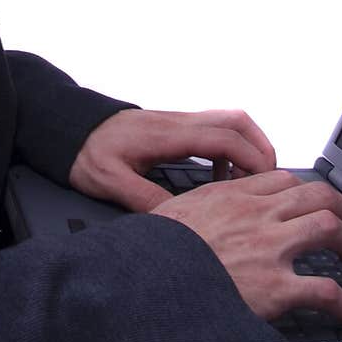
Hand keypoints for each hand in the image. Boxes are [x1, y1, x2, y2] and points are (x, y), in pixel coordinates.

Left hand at [68, 107, 277, 212]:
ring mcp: (178, 122)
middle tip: (270, 180)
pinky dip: (229, 148)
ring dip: (248, 145)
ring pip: (228, 121)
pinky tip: (221, 175)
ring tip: (252, 179)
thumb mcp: (109, 182)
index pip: (223, 137)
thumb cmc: (87, 151)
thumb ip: (143, 199)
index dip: (251, 158)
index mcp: (168, 135)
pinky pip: (214, 129)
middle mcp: (179, 122)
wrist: (71, 127)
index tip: (266, 182)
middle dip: (261, 147)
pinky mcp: (175, 127)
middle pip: (236, 120)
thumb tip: (176, 221)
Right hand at [152, 170, 341, 325]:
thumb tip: (199, 216)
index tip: (312, 204)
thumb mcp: (173, 213)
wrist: (144, 282)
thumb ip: (198, 209)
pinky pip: (326, 291)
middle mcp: (256, 214)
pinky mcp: (275, 288)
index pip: (284, 179)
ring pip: (329, 227)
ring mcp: (268, 248)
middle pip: (318, 194)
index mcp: (232, 196)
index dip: (306, 191)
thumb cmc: (153, 253)